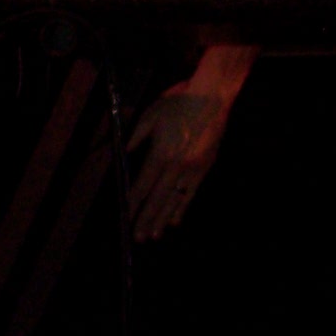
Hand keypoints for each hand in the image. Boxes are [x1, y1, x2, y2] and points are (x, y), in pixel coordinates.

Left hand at [125, 82, 234, 240]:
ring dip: (162, 219)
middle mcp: (175, 166)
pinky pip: (191, 193)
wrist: (211, 97)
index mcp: (160, 154)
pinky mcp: (204, 168)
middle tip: (138, 238)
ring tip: (154, 236)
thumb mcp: (150, 116)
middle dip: (146, 219)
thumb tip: (123, 155)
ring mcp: (192, 169)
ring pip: (174, 200)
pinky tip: (174, 221)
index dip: (133, 203)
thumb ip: (136, 138)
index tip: (126, 217)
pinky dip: (182, 208)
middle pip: (157, 199)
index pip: (142, 186)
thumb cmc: (178, 103)